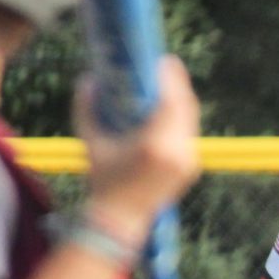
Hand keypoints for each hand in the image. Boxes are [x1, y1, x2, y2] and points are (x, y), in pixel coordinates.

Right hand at [75, 56, 200, 245]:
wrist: (121, 219)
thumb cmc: (103, 179)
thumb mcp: (91, 142)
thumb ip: (87, 107)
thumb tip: (88, 78)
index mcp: (155, 144)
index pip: (172, 100)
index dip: (171, 77)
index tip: (163, 60)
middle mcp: (177, 152)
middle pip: (186, 107)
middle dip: (178, 84)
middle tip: (165, 68)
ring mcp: (188, 162)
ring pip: (191, 120)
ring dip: (181, 100)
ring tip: (168, 86)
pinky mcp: (191, 168)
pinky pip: (190, 135)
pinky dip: (182, 119)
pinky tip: (170, 110)